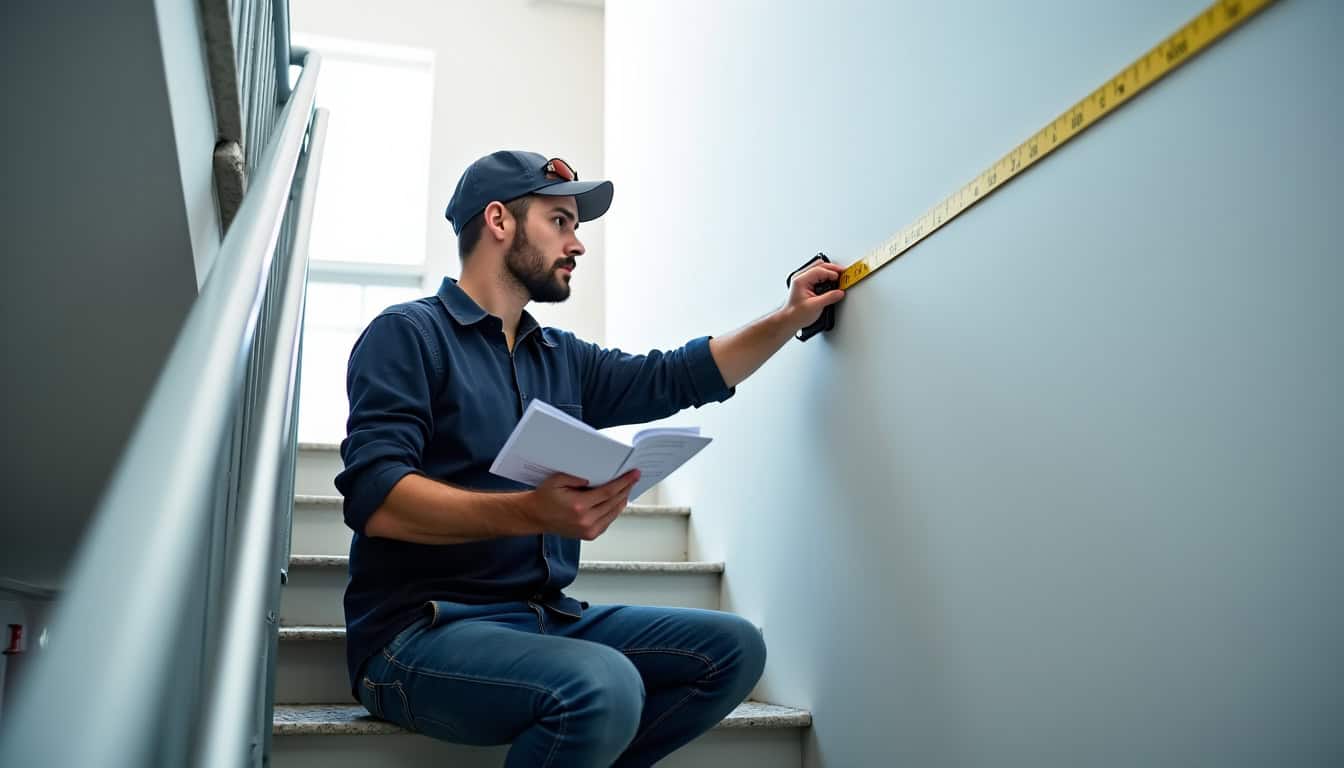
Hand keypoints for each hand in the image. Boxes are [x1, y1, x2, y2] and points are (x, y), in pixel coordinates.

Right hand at [525, 469, 640, 539]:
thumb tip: (593, 478)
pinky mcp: (589, 535)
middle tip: (633, 479)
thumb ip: (575, 477)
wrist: (536, 516)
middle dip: (626, 489)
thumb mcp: (556, 480)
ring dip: (623, 500)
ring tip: (627, 489)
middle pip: (614, 502)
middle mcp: (585, 520)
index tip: (633, 475)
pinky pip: (608, 522)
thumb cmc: (545, 498)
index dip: (623, 482)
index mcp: (579, 505)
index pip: (609, 492)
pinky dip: (615, 511)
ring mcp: (588, 530)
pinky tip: (617, 502)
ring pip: (614, 513)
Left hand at [784, 260, 845, 331]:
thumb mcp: (815, 306)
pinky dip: (826, 276)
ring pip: (818, 268)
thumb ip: (829, 298)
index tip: (840, 277)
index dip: (831, 273)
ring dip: (830, 271)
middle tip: (843, 273)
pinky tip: (832, 280)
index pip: (819, 270)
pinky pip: (817, 275)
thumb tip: (839, 292)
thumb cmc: (796, 314)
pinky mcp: (805, 284)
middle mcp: (800, 277)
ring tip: (839, 276)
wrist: (789, 320)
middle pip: (819, 265)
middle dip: (832, 268)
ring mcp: (802, 280)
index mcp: (801, 280)